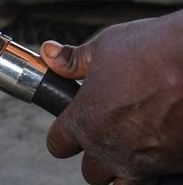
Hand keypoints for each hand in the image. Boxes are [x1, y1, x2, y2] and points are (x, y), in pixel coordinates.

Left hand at [40, 10, 182, 183]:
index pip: (58, 144)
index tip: (68, 129)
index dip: (62, 135)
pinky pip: (157, 177)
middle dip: (95, 156)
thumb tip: (50, 55)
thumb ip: (73, 60)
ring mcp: (144, 161)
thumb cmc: (154, 51)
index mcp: (86, 121)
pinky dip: (156, 167)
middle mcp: (111, 147)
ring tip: (131, 148)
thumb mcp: (104, 47)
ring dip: (123, 169)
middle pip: (91, 172)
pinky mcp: (174, 165)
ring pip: (122, 184)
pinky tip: (160, 145)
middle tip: (106, 135)